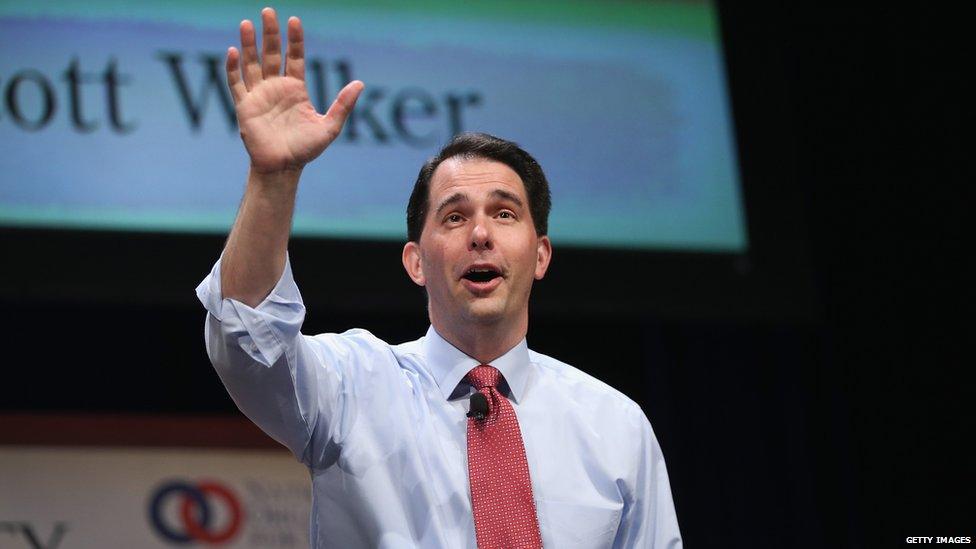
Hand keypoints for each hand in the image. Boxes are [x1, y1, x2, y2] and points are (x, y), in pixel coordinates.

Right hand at [226, 8, 362, 173]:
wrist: (283, 168)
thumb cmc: (305, 150)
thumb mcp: (329, 127)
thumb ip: (343, 105)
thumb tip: (360, 83)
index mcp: (296, 89)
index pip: (295, 58)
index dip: (294, 40)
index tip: (294, 20)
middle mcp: (276, 88)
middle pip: (272, 54)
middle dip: (270, 33)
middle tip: (268, 11)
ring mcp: (259, 96)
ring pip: (252, 64)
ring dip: (248, 44)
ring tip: (246, 23)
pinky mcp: (244, 107)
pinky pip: (236, 84)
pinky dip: (233, 68)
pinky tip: (233, 51)